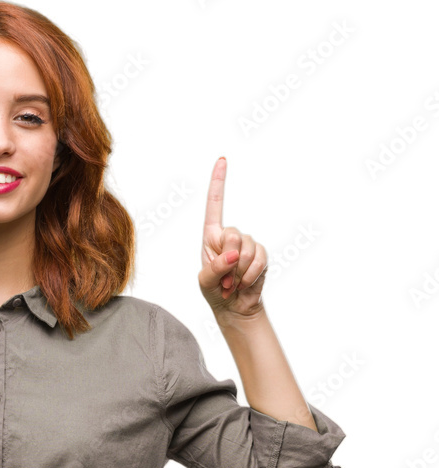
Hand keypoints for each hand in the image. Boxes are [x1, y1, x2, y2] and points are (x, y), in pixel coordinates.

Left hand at [198, 157, 267, 320]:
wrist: (235, 307)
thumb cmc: (215, 291)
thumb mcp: (205, 282)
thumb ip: (214, 268)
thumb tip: (231, 255)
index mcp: (211, 237)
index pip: (214, 207)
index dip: (218, 183)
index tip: (222, 160)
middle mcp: (230, 236)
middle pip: (233, 234)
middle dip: (229, 258)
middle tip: (224, 278)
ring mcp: (248, 245)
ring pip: (247, 248)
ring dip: (239, 271)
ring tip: (232, 283)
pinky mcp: (261, 255)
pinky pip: (260, 259)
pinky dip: (250, 274)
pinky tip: (244, 283)